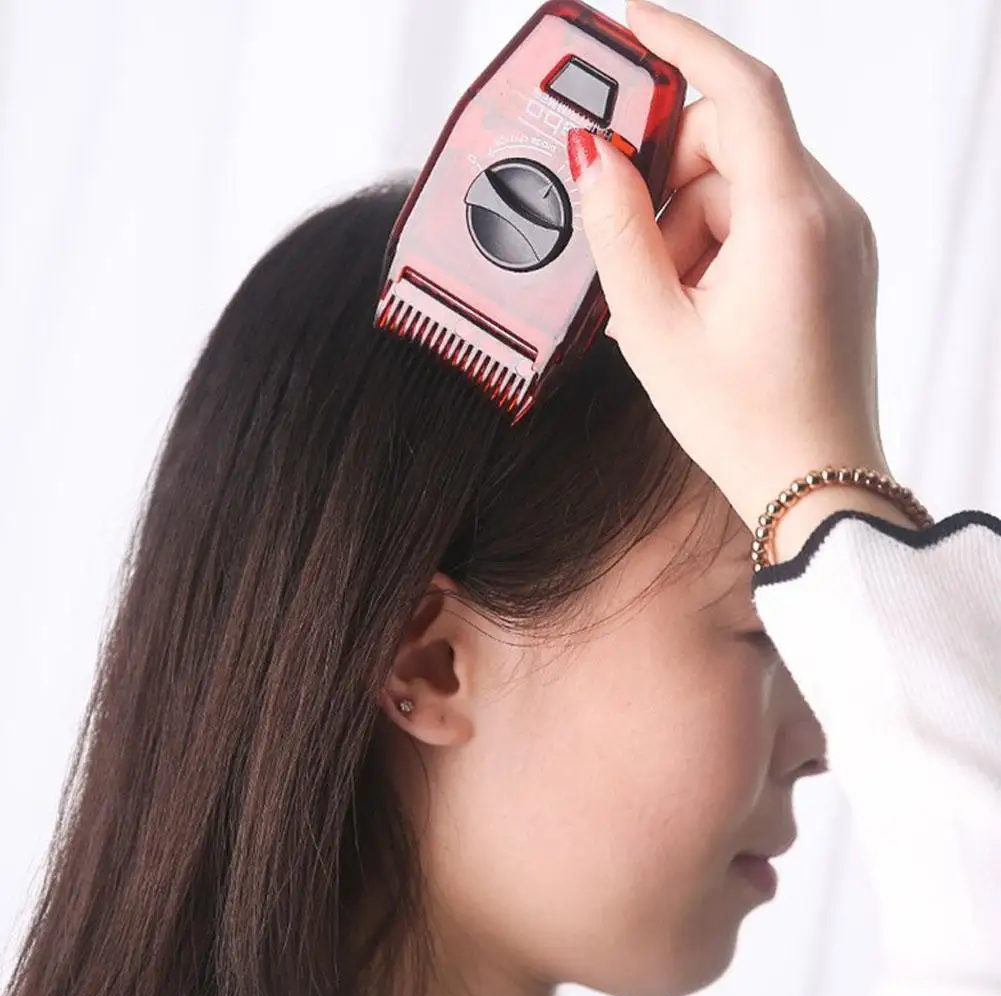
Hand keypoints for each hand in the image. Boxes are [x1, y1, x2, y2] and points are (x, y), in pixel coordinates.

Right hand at [571, 0, 890, 533]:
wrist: (815, 485)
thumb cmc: (742, 422)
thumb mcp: (653, 329)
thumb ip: (616, 233)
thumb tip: (592, 157)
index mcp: (790, 221)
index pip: (741, 90)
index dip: (681, 44)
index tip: (629, 23)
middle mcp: (830, 214)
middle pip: (732, 140)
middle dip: (668, 180)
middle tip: (634, 255)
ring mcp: (840, 236)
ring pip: (743, 183)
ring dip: (689, 222)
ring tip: (670, 303)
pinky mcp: (836, 259)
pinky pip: (766, 216)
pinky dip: (719, 241)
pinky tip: (698, 303)